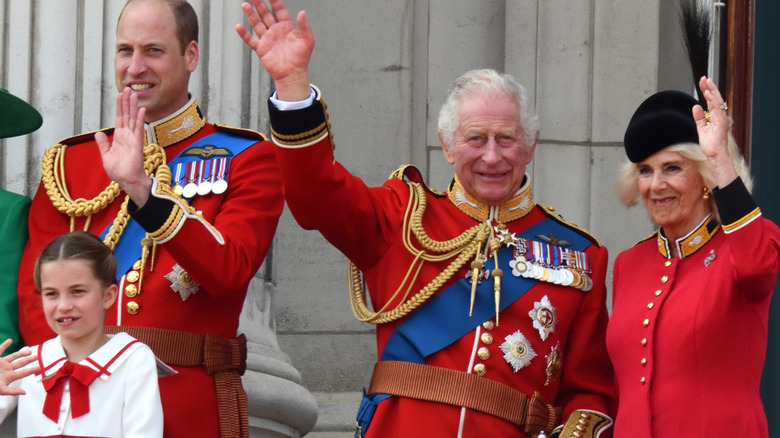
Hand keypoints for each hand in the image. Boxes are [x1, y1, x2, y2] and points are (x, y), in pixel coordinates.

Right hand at [0, 339, 39, 395]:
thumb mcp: (0, 390)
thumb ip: (12, 391)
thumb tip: (24, 393)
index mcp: (9, 377)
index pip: (23, 373)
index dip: (32, 370)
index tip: (40, 367)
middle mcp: (6, 369)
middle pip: (20, 363)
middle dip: (29, 360)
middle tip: (38, 356)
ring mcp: (0, 363)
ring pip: (13, 356)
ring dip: (21, 353)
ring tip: (29, 350)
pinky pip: (0, 350)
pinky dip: (4, 345)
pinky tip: (10, 340)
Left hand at [96, 88, 151, 206]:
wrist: (126, 181)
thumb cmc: (118, 171)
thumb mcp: (106, 155)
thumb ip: (103, 144)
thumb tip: (99, 133)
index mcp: (119, 138)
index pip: (120, 118)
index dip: (120, 107)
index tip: (121, 95)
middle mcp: (127, 136)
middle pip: (127, 115)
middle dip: (127, 102)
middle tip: (128, 89)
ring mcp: (133, 139)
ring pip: (133, 119)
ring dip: (133, 106)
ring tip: (133, 94)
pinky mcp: (137, 144)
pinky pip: (139, 129)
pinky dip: (140, 119)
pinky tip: (141, 109)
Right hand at [235, 0, 313, 100]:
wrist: (293, 74)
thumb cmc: (301, 59)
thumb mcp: (307, 40)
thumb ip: (304, 26)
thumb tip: (303, 12)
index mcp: (286, 27)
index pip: (279, 10)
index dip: (274, 1)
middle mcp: (276, 31)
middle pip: (266, 14)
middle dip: (259, 4)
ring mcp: (267, 39)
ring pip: (257, 24)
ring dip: (251, 15)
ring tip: (245, 5)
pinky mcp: (261, 49)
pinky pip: (251, 40)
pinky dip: (244, 34)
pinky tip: (239, 26)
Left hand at [692, 76, 737, 186]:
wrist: (714, 155)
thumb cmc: (710, 144)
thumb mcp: (701, 128)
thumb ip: (699, 118)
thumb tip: (695, 107)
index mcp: (716, 117)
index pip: (711, 101)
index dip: (707, 91)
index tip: (702, 82)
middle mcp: (720, 116)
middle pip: (715, 98)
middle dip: (709, 87)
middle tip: (704, 78)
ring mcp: (722, 119)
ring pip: (717, 102)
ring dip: (712, 91)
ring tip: (706, 82)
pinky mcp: (721, 123)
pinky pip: (717, 109)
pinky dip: (713, 101)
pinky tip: (708, 94)